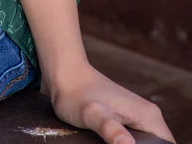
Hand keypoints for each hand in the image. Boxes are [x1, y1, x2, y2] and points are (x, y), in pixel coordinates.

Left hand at [46, 63, 175, 143]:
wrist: (64, 75)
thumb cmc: (75, 93)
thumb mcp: (92, 114)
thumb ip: (110, 129)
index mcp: (148, 116)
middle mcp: (148, 116)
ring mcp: (138, 117)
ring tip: (109, 142)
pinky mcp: (126, 120)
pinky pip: (136, 140)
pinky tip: (112, 143)